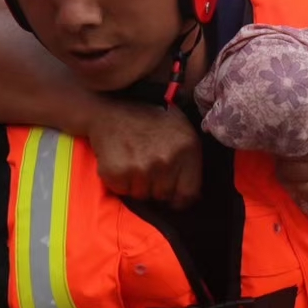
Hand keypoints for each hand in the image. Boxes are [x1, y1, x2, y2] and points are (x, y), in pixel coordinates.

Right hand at [87, 102, 201, 208]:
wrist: (112, 110)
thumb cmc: (150, 121)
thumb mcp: (181, 131)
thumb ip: (191, 162)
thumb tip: (196, 197)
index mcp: (187, 149)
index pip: (188, 194)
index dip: (179, 196)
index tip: (172, 190)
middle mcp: (166, 160)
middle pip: (163, 196)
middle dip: (156, 186)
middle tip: (148, 165)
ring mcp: (141, 168)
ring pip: (142, 195)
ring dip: (138, 184)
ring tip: (135, 161)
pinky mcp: (118, 173)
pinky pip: (123, 192)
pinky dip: (121, 182)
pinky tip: (122, 163)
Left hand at [275, 84, 307, 202]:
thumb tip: (293, 68)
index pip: (293, 120)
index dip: (277, 121)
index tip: (271, 120)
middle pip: (288, 149)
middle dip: (277, 144)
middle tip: (274, 139)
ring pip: (290, 173)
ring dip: (283, 165)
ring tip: (284, 156)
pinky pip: (304, 192)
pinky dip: (293, 184)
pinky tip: (293, 174)